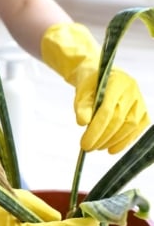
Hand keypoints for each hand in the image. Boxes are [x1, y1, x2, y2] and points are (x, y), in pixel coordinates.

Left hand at [41, 23, 148, 153]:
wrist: (101, 76)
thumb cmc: (90, 86)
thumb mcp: (81, 94)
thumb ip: (82, 107)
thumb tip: (82, 123)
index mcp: (115, 82)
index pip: (107, 111)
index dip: (96, 130)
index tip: (84, 144)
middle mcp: (131, 90)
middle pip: (118, 120)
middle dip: (102, 137)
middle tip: (88, 148)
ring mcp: (139, 100)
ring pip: (130, 126)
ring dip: (112, 141)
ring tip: (97, 147)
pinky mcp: (143, 109)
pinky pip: (138, 128)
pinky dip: (125, 141)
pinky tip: (112, 149)